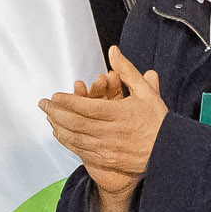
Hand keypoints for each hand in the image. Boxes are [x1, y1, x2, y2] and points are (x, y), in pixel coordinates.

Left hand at [41, 47, 164, 211]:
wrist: (168, 152)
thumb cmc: (157, 121)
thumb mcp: (146, 92)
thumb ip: (127, 71)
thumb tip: (113, 51)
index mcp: (120, 114)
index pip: (87, 107)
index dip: (68, 102)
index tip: (54, 96)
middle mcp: (112, 133)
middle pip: (76, 123)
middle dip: (56, 113)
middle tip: (42, 104)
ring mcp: (108, 148)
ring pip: (75, 138)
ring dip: (58, 127)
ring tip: (47, 116)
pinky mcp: (106, 159)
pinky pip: (81, 150)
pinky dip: (67, 141)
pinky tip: (59, 133)